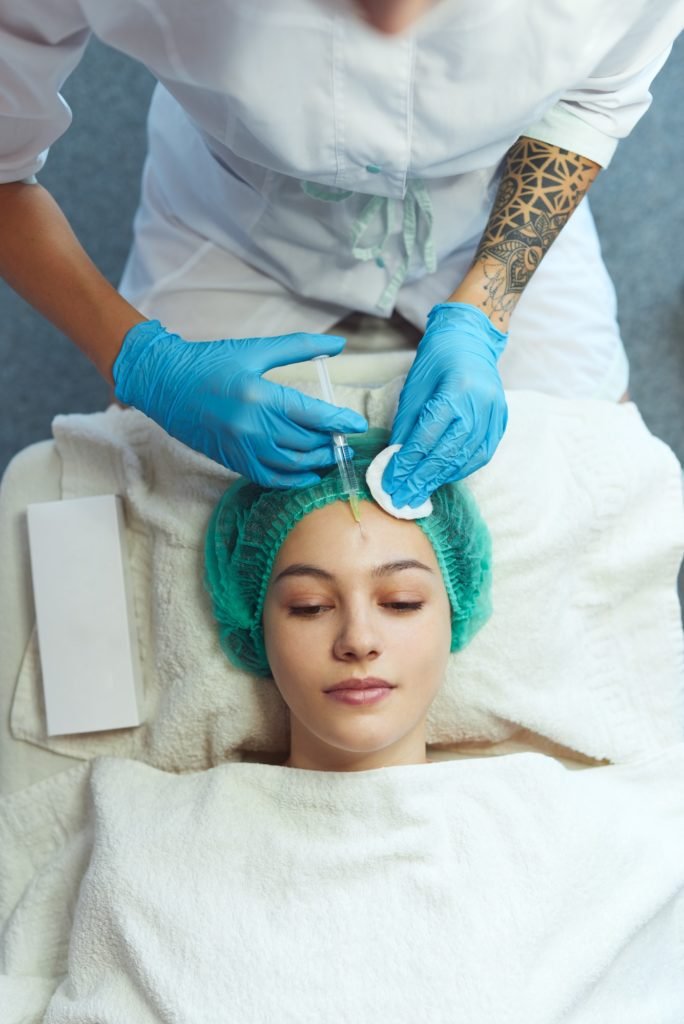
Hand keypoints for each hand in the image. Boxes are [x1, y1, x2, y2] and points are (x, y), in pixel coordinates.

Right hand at [113, 321, 367, 486]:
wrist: (164, 383)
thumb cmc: (209, 362)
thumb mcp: (255, 349)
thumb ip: (298, 347)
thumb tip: (338, 345)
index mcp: (260, 395)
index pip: (312, 414)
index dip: (339, 421)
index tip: (358, 424)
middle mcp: (252, 426)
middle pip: (306, 442)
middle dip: (331, 442)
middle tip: (347, 438)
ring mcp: (241, 447)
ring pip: (291, 464)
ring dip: (317, 462)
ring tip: (332, 454)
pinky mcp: (232, 459)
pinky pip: (269, 477)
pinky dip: (292, 479)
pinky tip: (307, 473)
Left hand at [382, 302, 507, 505]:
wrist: (472, 337)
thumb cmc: (438, 358)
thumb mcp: (414, 387)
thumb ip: (407, 424)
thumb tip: (395, 459)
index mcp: (455, 391)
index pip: (426, 438)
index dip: (406, 465)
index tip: (390, 484)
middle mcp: (479, 405)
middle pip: (446, 453)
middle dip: (420, 480)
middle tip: (402, 500)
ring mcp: (494, 414)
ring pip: (465, 458)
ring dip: (440, 480)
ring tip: (419, 494)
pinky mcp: (500, 420)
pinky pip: (481, 454)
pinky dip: (461, 470)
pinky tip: (443, 479)